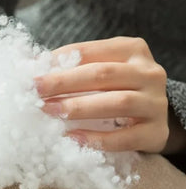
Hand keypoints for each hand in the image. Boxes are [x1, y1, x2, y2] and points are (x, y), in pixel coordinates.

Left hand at [34, 37, 168, 152]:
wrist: (154, 116)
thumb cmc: (119, 89)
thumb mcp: (103, 70)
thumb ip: (75, 67)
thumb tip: (32, 67)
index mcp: (132, 50)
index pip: (90, 51)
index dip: (58, 61)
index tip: (32, 73)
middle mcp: (149, 73)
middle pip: (102, 74)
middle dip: (64, 83)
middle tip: (36, 92)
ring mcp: (156, 103)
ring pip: (117, 103)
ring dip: (79, 108)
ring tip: (50, 112)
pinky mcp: (157, 132)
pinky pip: (125, 137)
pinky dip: (97, 139)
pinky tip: (74, 138)